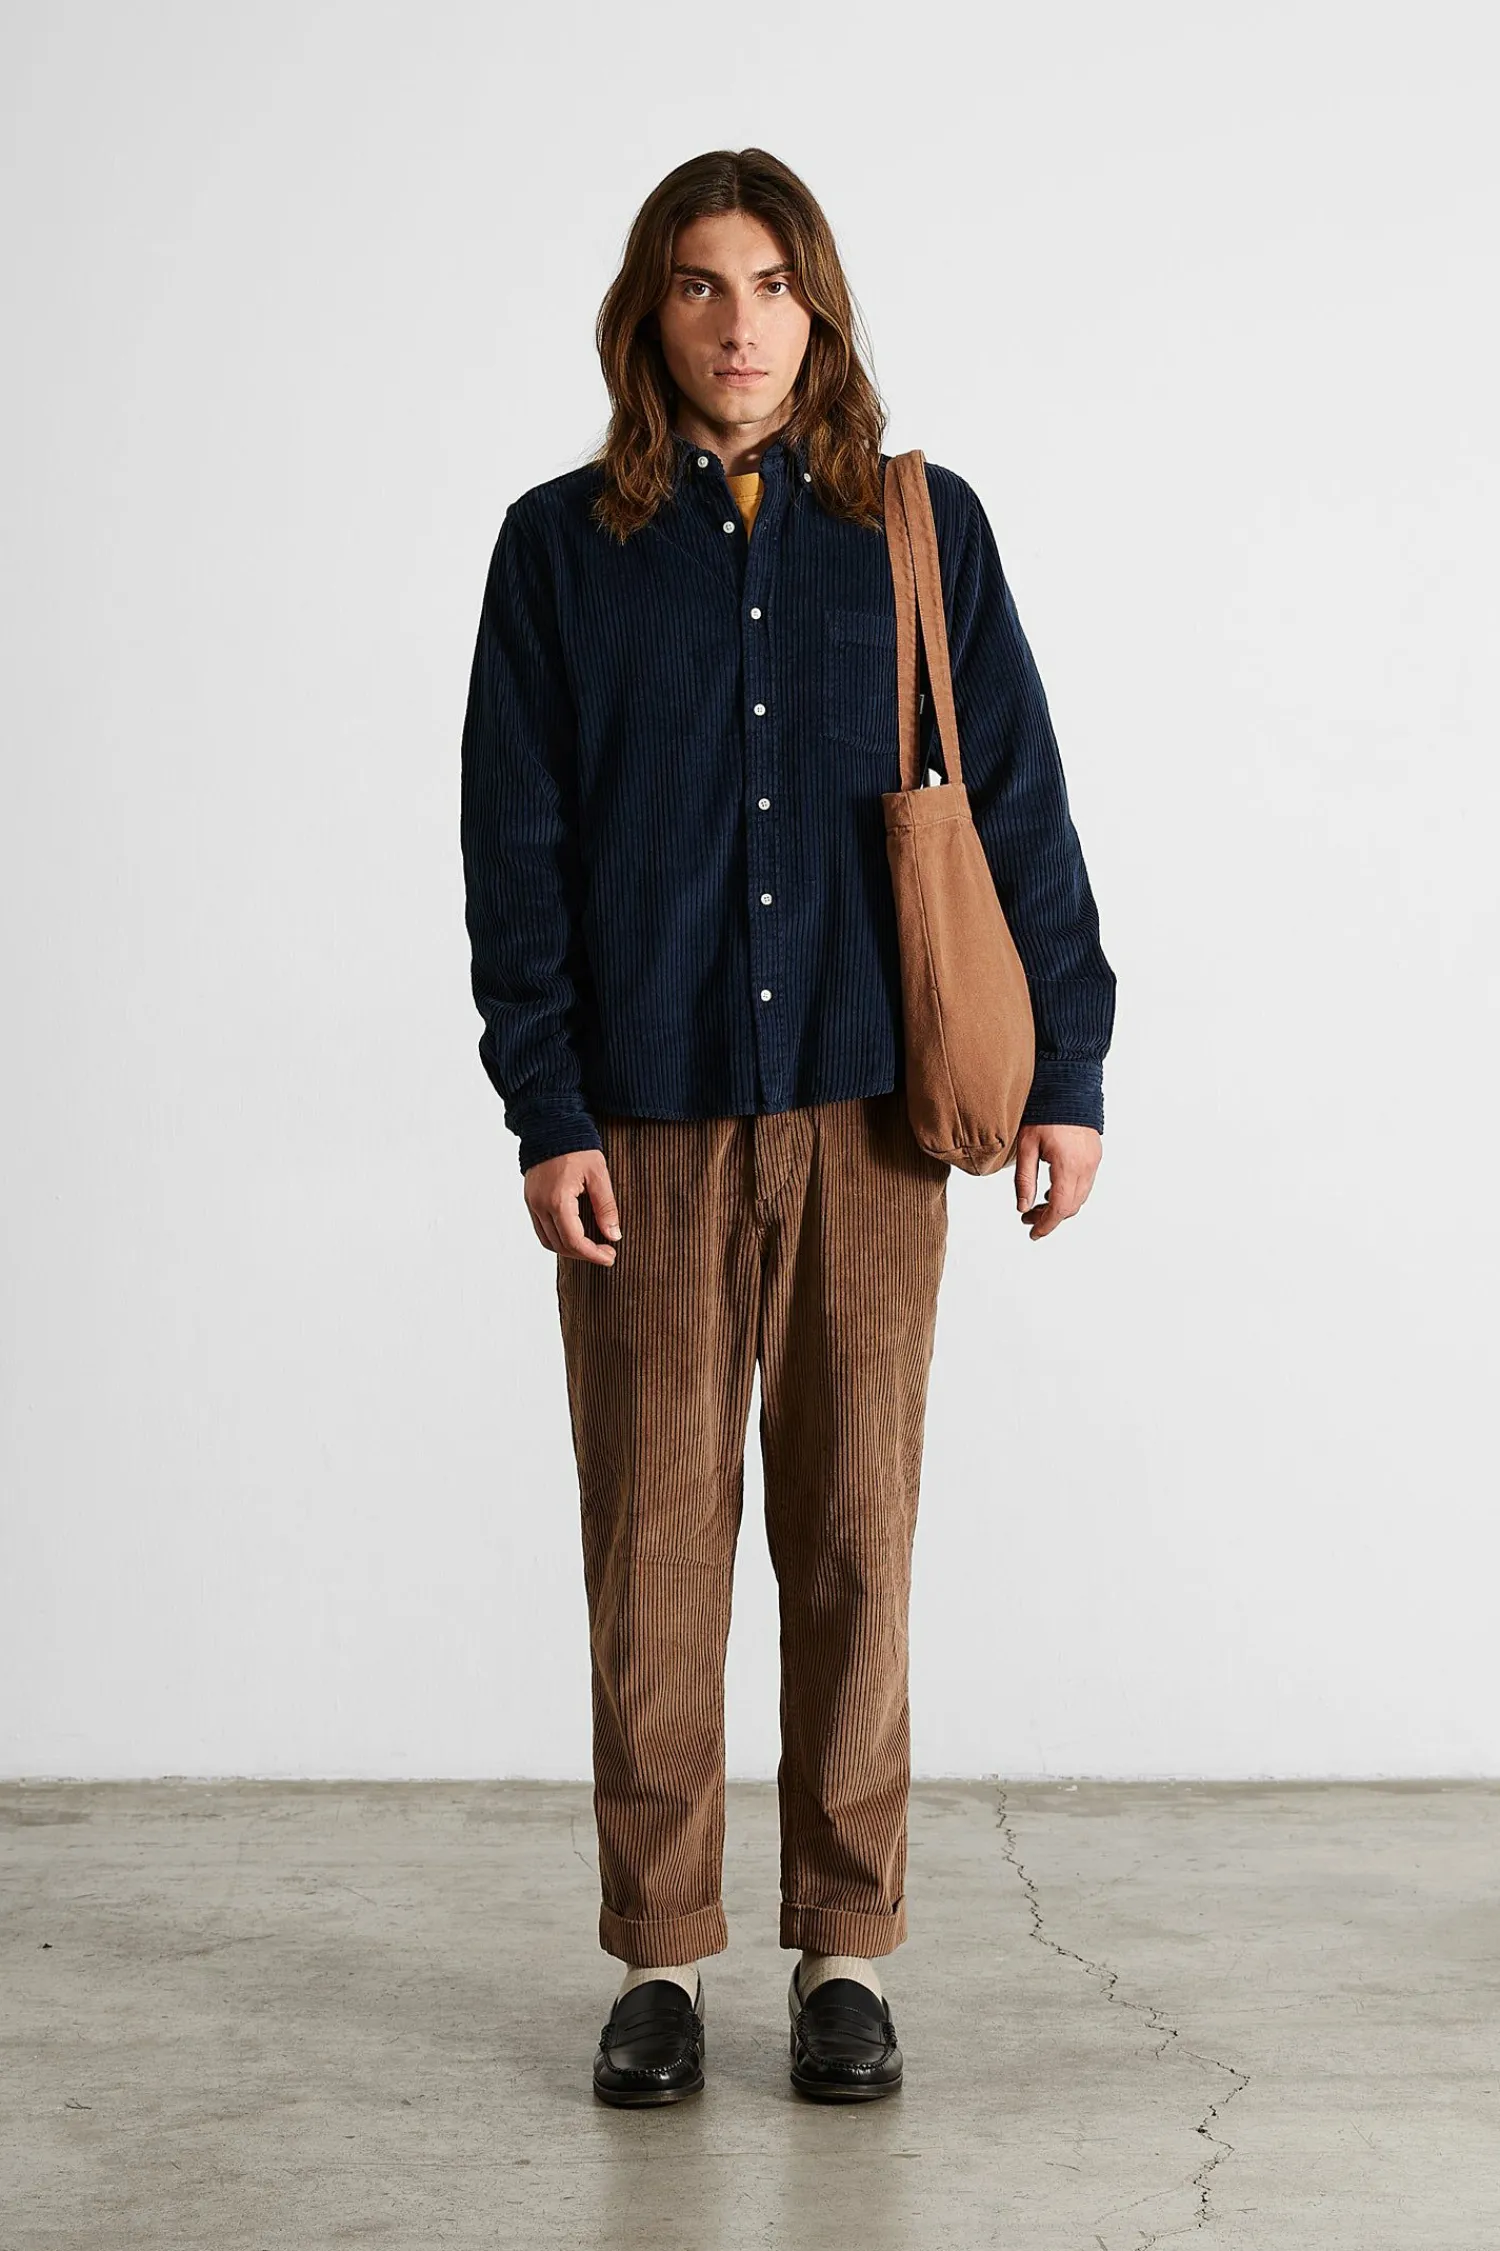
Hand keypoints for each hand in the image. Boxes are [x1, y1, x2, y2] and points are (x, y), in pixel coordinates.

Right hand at [524, 1148, 621, 1264]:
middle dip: (584, 1255)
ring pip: (549, 1241)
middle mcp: (540, 1205)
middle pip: (561, 1245)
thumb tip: (613, 1235)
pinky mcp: (530, 1200)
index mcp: (558, 1200)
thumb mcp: (599, 1175)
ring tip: (592, 1247)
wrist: (552, 1125)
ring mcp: (532, 1203)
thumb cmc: (577, 1147)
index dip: (593, 1254)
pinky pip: (541, 1229)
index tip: (610, 1256)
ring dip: (570, 1249)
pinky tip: (576, 1235)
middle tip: (607, 1253)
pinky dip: (558, 1238)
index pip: (574, 1240)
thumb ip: (606, 1207)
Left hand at [1015, 1124, 1101, 1239]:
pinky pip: (1085, 1184)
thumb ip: (1024, 1179)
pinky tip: (1053, 1190)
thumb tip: (1022, 1207)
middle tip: (1028, 1219)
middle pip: (1071, 1206)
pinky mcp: (1095, 1155)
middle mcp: (1086, 1166)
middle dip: (1050, 1218)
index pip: (1060, 1208)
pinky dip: (1070, 1194)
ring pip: (1080, 1197)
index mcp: (1068, 1165)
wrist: (1067, 1087)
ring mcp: (1094, 1161)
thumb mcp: (1026, 1147)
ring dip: (1061, 1207)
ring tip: (1037, 1206)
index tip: (1033, 1233)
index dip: (1046, 1224)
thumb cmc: (1044, 1113)